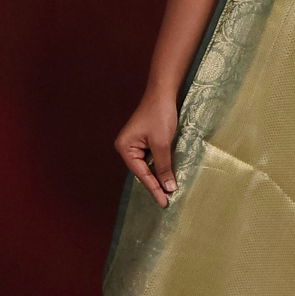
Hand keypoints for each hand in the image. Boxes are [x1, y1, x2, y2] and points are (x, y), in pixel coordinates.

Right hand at [114, 89, 178, 206]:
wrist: (164, 93)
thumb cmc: (159, 115)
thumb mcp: (162, 143)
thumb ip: (164, 166)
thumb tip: (168, 187)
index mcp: (125, 148)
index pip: (141, 174)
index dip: (154, 188)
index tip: (164, 202)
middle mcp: (127, 147)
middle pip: (143, 171)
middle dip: (156, 184)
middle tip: (167, 201)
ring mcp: (136, 144)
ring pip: (149, 165)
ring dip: (159, 176)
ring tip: (169, 192)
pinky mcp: (146, 140)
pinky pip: (153, 158)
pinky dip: (161, 166)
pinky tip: (169, 175)